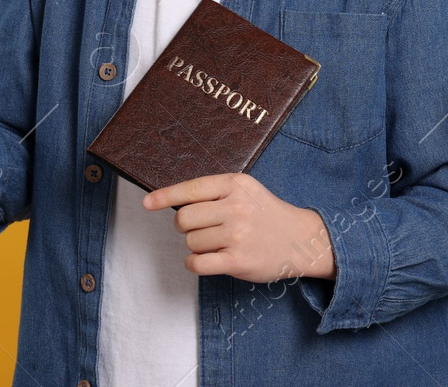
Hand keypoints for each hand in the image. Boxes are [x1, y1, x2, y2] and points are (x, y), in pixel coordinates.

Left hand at [143, 173, 335, 282]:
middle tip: (203, 228)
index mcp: (235, 184)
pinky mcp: (237, 261)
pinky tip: (208, 259)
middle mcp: (235, 207)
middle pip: (183, 219)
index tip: (147, 203)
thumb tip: (174, 202)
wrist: (300, 239)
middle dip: (185, 226)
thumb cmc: (266, 214)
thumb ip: (215, 192)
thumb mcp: (246, 190)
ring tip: (219, 243)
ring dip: (197, 245)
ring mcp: (237, 235)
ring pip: (190, 242)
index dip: (164, 196)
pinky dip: (195, 263)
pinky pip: (196, 263)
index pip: (191, 189)